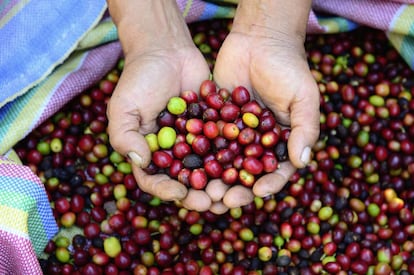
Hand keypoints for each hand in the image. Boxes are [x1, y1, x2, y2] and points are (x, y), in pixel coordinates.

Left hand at [212, 30, 319, 205]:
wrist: (259, 39)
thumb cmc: (289, 68)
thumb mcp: (303, 98)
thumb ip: (305, 129)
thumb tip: (302, 162)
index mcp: (280, 142)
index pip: (276, 171)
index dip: (269, 184)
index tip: (258, 192)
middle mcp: (256, 143)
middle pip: (246, 173)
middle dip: (236, 188)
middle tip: (223, 198)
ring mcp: (233, 133)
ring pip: (223, 162)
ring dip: (213, 177)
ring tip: (203, 189)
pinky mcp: (214, 121)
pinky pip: (205, 139)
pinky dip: (197, 152)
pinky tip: (187, 164)